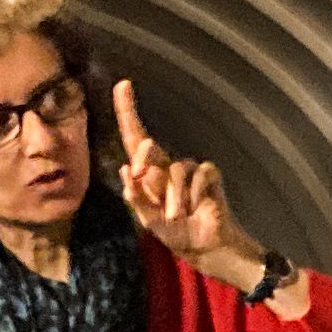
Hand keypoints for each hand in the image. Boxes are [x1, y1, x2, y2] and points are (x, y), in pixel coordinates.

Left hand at [114, 80, 251, 268]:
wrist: (202, 246)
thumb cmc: (174, 232)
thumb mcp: (148, 220)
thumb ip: (136, 198)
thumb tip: (125, 170)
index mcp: (148, 173)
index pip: (134, 138)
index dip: (128, 111)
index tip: (123, 85)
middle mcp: (166, 165)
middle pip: (148, 145)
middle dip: (143, 158)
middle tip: (140, 175)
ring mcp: (189, 169)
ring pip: (175, 169)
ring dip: (174, 197)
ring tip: (176, 216)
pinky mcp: (208, 175)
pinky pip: (199, 174)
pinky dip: (195, 193)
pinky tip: (197, 207)